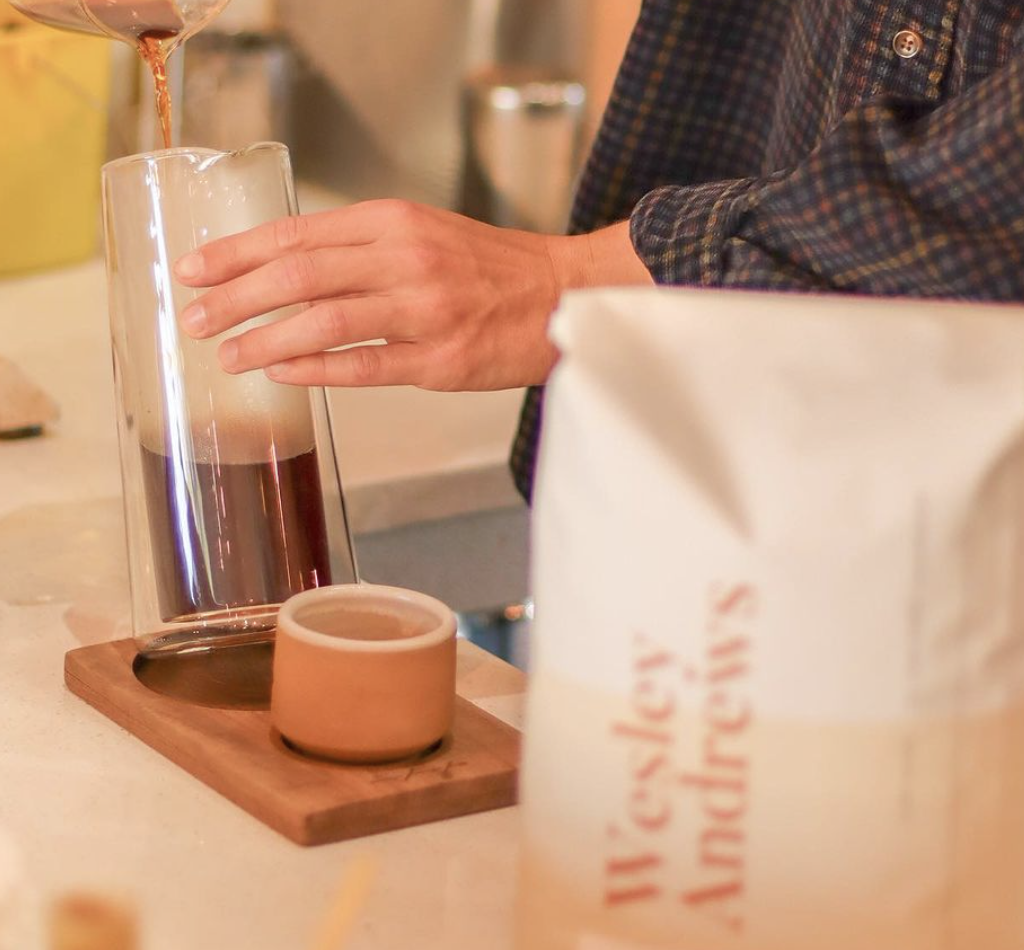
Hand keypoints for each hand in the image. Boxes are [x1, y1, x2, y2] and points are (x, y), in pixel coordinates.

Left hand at [174, 199, 651, 390]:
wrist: (560, 296)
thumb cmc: (489, 269)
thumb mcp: (423, 232)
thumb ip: (361, 246)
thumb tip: (289, 268)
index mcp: (393, 222)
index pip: (295, 234)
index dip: (236, 253)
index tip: (194, 270)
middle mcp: (403, 259)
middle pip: (296, 275)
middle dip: (233, 298)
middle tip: (193, 319)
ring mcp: (422, 311)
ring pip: (321, 321)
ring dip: (263, 339)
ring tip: (227, 354)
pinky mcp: (440, 359)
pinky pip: (362, 365)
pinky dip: (314, 369)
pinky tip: (281, 372)